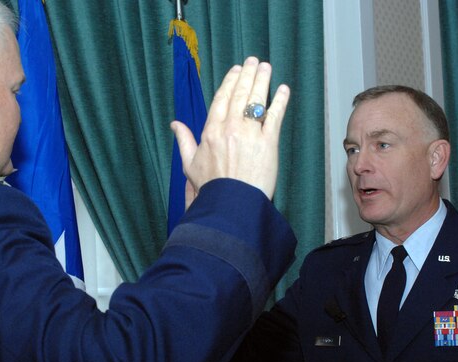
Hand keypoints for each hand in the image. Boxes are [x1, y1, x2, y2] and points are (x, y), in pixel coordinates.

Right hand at [171, 57, 289, 199]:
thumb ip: (184, 140)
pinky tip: (283, 89)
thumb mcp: (190, 164)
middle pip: (240, 94)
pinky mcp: (268, 142)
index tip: (235, 70)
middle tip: (253, 61)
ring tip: (266, 67)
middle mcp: (230, 127)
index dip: (230, 82)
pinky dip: (280, 101)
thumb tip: (174, 124)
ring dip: (262, 80)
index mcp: (211, 131)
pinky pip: (275, 115)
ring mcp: (250, 133)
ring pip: (256, 99)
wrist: (230, 203)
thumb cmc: (211, 187)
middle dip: (247, 74)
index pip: (221, 99)